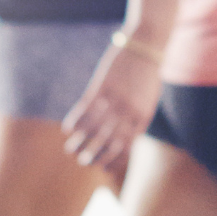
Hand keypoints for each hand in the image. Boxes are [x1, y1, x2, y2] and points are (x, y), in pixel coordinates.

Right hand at [63, 45, 163, 173]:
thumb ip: (138, 119)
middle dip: (95, 156)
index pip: (127, 148)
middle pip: (108, 142)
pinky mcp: (102, 86)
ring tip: (70, 150)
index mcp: (142, 118)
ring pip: (93, 128)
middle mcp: (128, 112)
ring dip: (80, 142)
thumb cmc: (147, 74)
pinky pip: (85, 109)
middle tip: (83, 163)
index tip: (103, 170)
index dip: (114, 161)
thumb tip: (126, 139)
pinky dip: (75, 121)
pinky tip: (68, 129)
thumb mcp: (148, 100)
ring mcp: (114, 99)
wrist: (147, 45)